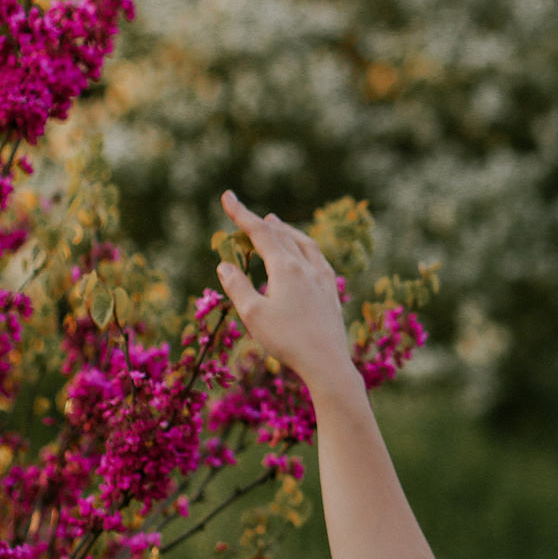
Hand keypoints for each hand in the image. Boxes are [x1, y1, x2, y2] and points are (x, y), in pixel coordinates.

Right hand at [216, 191, 356, 396]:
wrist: (327, 362)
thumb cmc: (287, 340)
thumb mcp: (253, 315)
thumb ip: (237, 286)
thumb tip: (225, 265)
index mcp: (286, 267)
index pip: (260, 232)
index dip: (241, 214)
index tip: (227, 196)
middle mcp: (307, 266)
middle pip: (282, 235)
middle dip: (262, 223)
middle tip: (247, 217)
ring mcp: (323, 277)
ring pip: (304, 243)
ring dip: (287, 231)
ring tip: (276, 224)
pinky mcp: (332, 291)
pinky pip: (317, 257)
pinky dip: (304, 246)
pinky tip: (305, 254)